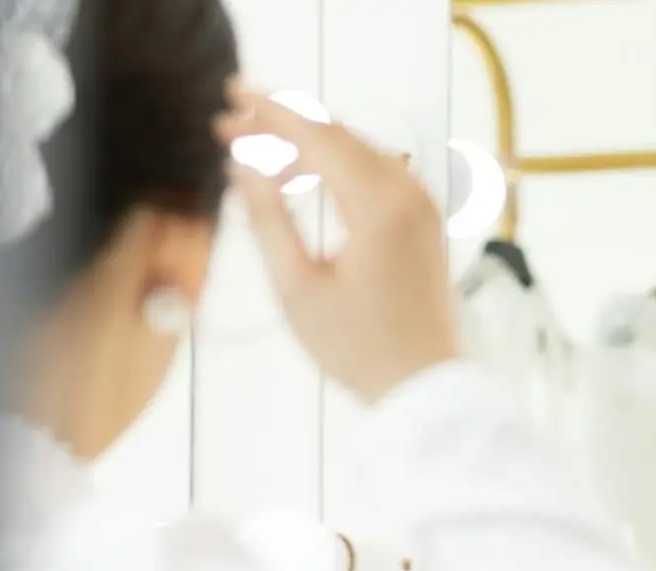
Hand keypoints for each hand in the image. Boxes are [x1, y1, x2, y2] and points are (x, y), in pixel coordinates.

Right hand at [216, 88, 461, 403]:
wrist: (422, 386)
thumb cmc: (358, 347)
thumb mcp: (296, 285)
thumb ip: (268, 216)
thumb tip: (245, 164)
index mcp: (380, 205)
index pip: (318, 136)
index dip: (269, 113)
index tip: (229, 99)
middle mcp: (411, 194)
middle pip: (338, 135)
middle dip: (283, 124)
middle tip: (230, 124)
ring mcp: (424, 206)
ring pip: (357, 150)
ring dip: (307, 144)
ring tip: (255, 151)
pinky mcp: (425, 222)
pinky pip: (376, 174)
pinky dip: (335, 166)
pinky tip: (298, 177)